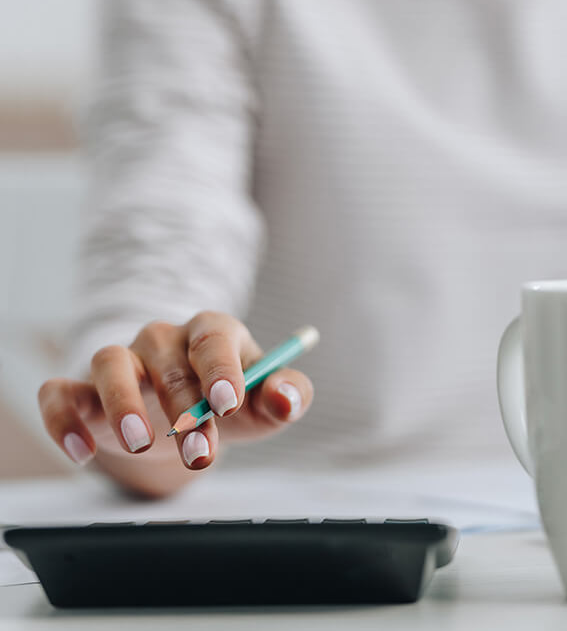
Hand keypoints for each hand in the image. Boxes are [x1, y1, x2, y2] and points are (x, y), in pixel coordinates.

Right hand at [38, 311, 313, 480]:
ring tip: (140, 442)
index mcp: (210, 332)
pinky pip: (59, 392)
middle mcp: (162, 339)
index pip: (213, 337)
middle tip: (200, 454)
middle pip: (167, 359)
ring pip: (109, 361)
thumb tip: (285, 400)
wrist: (184, 420)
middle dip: (184, 407)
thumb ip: (286, 396)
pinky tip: (81, 451)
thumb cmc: (228, 402)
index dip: (220, 368)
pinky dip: (63, 419)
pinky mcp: (83, 392)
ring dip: (121, 401)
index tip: (228, 404)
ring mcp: (121, 362)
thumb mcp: (262, 403)